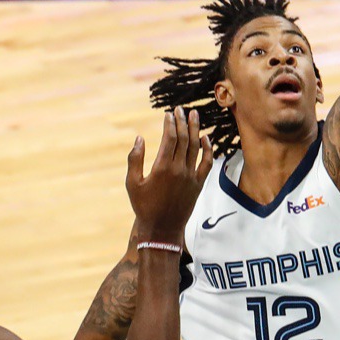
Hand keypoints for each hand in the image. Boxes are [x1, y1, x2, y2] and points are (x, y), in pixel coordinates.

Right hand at [126, 107, 210, 243]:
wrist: (162, 229)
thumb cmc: (144, 206)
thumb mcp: (132, 183)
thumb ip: (134, 159)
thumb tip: (139, 138)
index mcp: (162, 168)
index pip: (170, 139)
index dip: (170, 124)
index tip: (169, 113)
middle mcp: (180, 170)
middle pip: (184, 139)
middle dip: (182, 122)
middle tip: (181, 109)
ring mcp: (191, 177)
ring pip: (196, 147)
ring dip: (195, 130)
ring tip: (194, 115)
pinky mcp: (199, 184)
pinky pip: (207, 163)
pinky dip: (207, 149)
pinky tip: (205, 138)